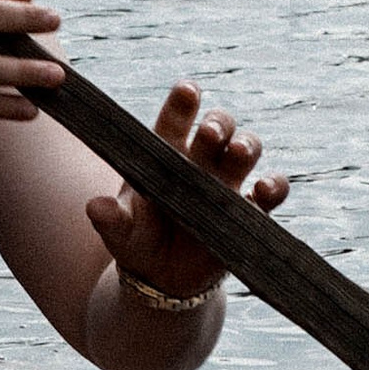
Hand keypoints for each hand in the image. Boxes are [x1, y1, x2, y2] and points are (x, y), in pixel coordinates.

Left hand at [85, 84, 289, 303]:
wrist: (163, 279)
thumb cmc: (137, 242)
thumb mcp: (120, 233)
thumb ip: (111, 219)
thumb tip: (95, 207)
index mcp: (165, 155)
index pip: (174, 120)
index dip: (182, 103)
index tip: (188, 90)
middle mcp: (200, 162)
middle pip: (218, 128)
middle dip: (218, 124)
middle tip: (210, 133)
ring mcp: (227, 184)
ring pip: (246, 150)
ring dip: (247, 146)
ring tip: (238, 153)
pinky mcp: (249, 211)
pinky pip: (271, 191)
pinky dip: (273, 186)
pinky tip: (264, 189)